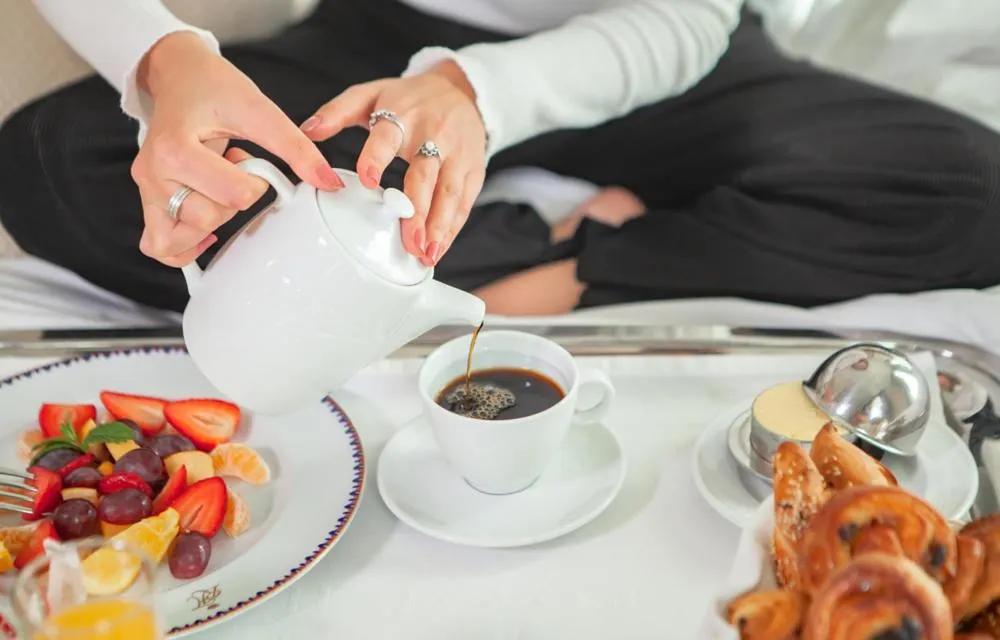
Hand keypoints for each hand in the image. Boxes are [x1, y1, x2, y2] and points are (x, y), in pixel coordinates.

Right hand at [132, 32, 343, 266]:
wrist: (180, 76)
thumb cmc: (213, 89)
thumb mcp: (259, 110)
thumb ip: (296, 148)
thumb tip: (328, 182)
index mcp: (174, 149)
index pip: (231, 195)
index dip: (256, 184)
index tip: (251, 162)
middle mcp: (153, 173)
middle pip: (205, 219)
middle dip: (232, 201)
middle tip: (232, 172)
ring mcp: (147, 189)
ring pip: (176, 241)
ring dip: (208, 223)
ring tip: (216, 189)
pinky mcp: (150, 201)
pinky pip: (159, 245)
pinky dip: (183, 247)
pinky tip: (206, 227)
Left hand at [301, 61, 486, 265]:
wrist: (461, 90)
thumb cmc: (410, 98)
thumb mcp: (371, 93)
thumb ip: (338, 111)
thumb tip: (307, 131)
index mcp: (402, 115)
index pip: (387, 137)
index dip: (377, 157)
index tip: (367, 180)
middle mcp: (432, 134)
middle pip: (425, 175)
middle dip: (418, 210)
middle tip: (408, 241)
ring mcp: (457, 154)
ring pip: (449, 192)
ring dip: (438, 226)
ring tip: (426, 253)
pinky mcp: (473, 170)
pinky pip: (464, 202)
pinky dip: (452, 228)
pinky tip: (439, 248)